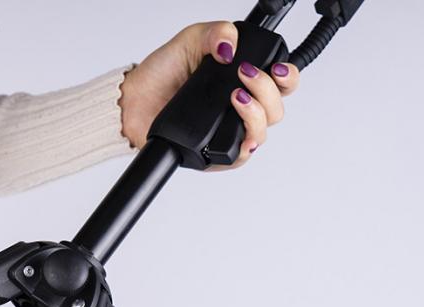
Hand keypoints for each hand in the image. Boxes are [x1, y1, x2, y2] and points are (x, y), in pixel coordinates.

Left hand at [119, 21, 300, 168]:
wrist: (135, 101)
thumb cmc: (163, 73)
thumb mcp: (191, 40)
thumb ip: (216, 33)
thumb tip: (231, 46)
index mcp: (244, 81)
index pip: (282, 83)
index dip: (288, 77)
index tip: (278, 69)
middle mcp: (242, 108)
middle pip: (277, 109)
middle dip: (267, 91)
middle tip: (244, 76)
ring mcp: (230, 132)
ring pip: (262, 133)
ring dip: (255, 114)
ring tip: (234, 97)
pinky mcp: (216, 154)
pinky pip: (240, 156)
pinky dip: (242, 144)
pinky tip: (234, 129)